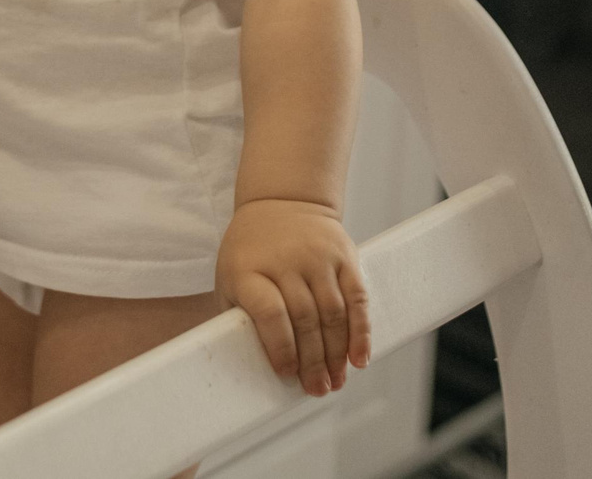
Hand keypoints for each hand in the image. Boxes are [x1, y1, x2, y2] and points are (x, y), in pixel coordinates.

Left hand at [216, 198, 370, 396]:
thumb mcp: (230, 277)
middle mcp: (285, 261)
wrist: (280, 202)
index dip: (280, 346)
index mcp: (249, 269)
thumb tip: (252, 365)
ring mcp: (317, 257)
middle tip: (318, 389)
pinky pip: (357, 298)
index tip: (287, 373)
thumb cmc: (250, 252)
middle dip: (313, 361)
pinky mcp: (344, 255)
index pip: (269, 311)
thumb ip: (241, 315)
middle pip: (305, 318)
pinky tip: (359, 358)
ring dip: (337, 353)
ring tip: (336, 380)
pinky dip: (361, 331)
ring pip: (333, 313)